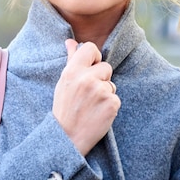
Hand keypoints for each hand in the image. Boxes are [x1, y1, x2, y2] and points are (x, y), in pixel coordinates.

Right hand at [52, 39, 120, 155]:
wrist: (67, 138)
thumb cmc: (64, 108)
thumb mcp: (64, 82)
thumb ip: (70, 60)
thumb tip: (70, 42)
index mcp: (72, 71)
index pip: (91, 48)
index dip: (93, 57)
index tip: (90, 68)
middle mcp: (87, 79)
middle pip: (106, 67)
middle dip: (101, 78)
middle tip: (89, 94)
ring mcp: (100, 91)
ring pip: (111, 83)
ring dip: (105, 92)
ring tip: (91, 105)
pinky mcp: (112, 104)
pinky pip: (115, 97)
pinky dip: (109, 105)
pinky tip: (98, 113)